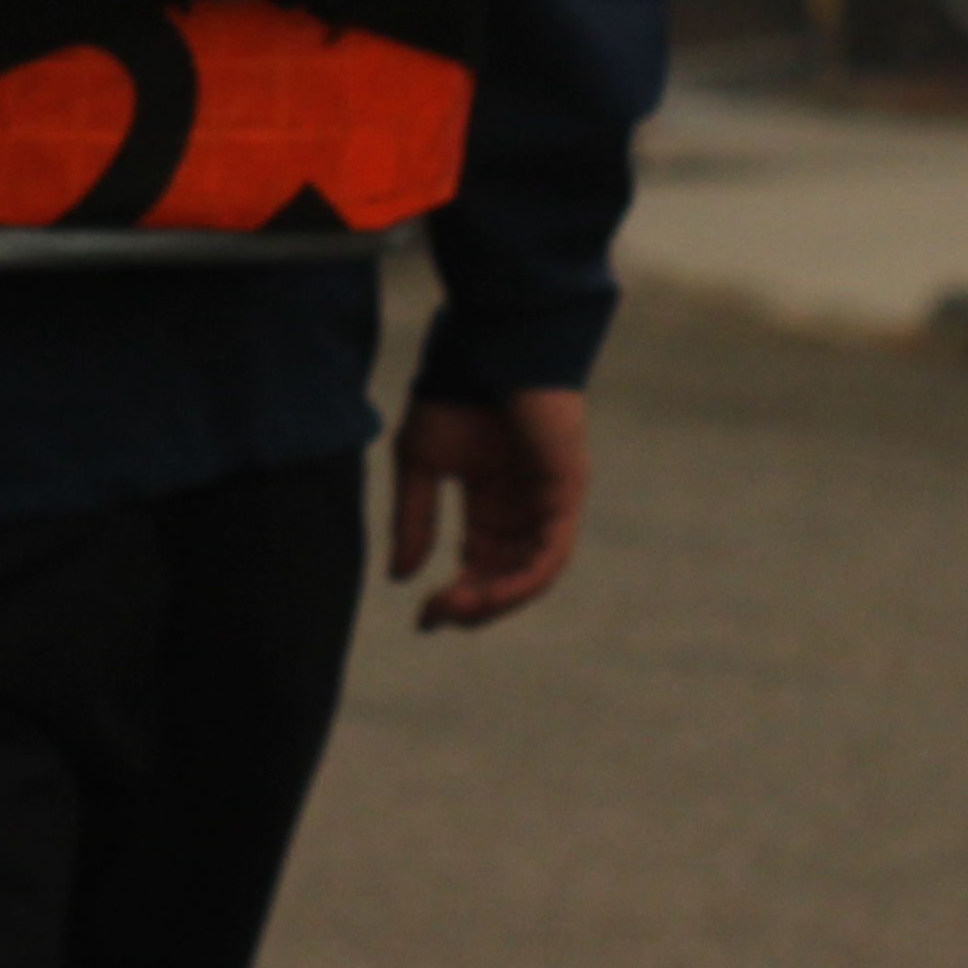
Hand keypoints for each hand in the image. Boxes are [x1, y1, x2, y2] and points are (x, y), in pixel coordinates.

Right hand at [388, 386, 587, 631]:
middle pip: (506, 575)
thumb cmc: (452, 395)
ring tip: (459, 608)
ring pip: (532, 573)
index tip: (423, 619)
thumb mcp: (420, 464)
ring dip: (497, 599)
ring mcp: (549, 502)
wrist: (484, 349)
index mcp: (492, 501)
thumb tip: (401, 578)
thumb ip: (414, 520)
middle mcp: (524, 508)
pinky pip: (552, 552)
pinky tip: (493, 593)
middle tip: (438, 615)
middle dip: (474, 603)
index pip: (480, 562)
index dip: (456, 595)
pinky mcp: (566, 492)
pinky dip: (525, 578)